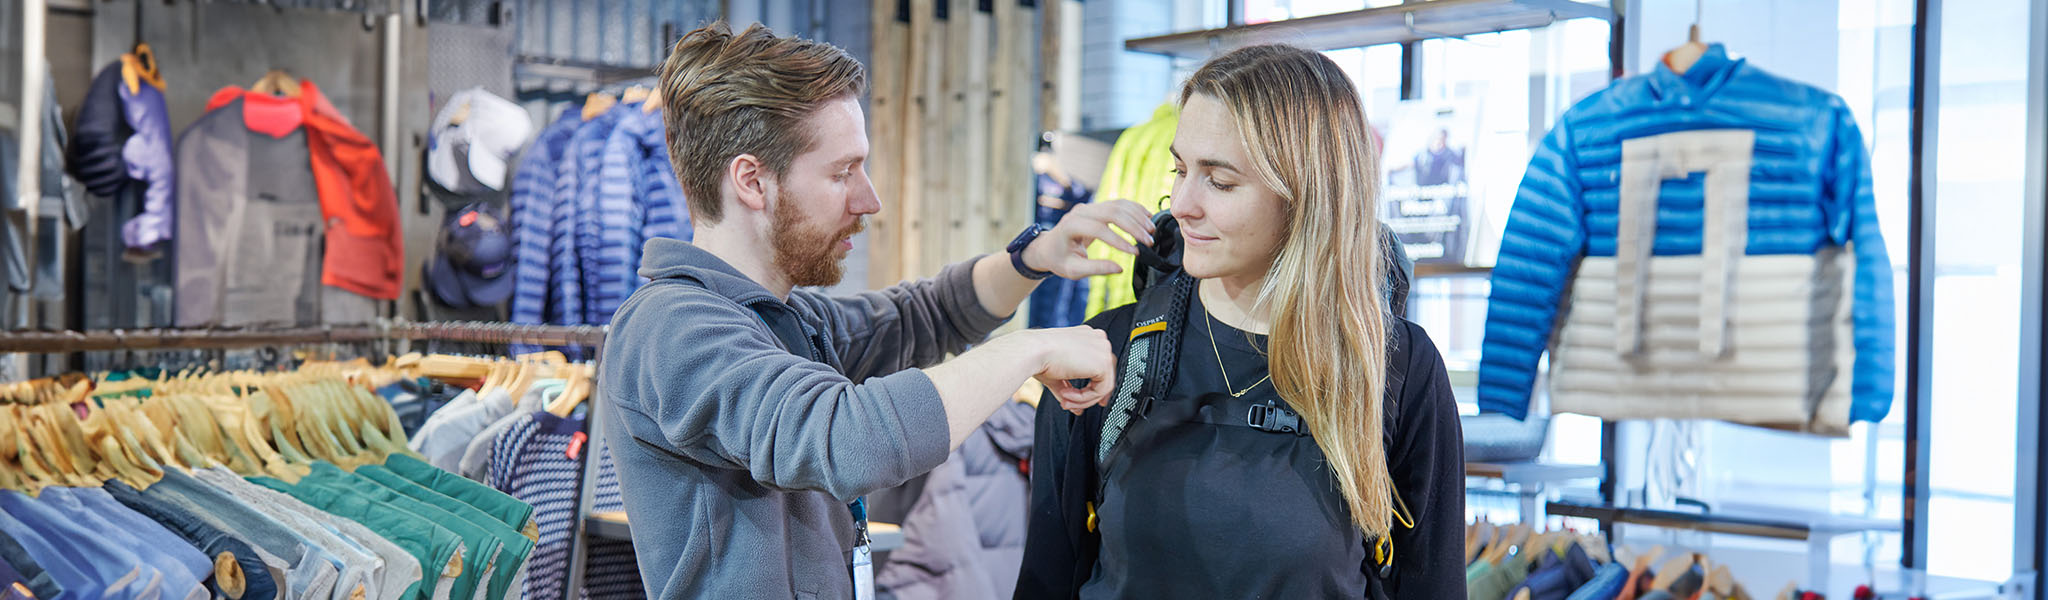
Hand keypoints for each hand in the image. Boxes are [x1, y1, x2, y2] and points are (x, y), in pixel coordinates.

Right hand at [1019, 326, 1116, 414]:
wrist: (1031, 351)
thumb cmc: (1037, 356)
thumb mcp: (1057, 374)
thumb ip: (1070, 389)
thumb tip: (1077, 408)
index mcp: (1087, 336)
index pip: (1099, 363)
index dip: (1094, 386)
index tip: (1084, 400)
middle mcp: (1098, 339)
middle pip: (1106, 374)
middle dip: (1091, 396)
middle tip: (1074, 407)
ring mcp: (1103, 349)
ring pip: (1104, 385)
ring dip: (1082, 399)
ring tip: (1064, 401)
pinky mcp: (1104, 362)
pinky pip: (1100, 390)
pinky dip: (1084, 398)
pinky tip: (1066, 395)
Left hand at [1022, 199, 1157, 279]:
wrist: (1049, 246)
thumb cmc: (1059, 259)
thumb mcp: (1073, 270)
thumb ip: (1095, 269)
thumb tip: (1119, 268)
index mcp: (1071, 225)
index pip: (1099, 229)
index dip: (1119, 240)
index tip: (1135, 253)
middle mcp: (1080, 211)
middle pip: (1112, 212)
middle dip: (1134, 226)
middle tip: (1149, 241)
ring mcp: (1089, 206)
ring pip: (1118, 205)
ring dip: (1138, 216)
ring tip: (1152, 231)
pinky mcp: (1097, 207)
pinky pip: (1119, 203)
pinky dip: (1135, 209)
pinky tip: (1147, 218)